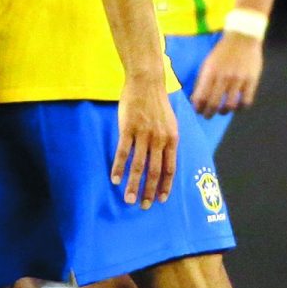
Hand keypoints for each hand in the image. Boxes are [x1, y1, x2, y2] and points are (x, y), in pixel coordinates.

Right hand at [110, 71, 176, 207]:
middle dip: (149, 191)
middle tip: (144, 206)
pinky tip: (114, 179)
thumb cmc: (157, 102)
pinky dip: (118, 167)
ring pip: (138, 166)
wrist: (147, 81)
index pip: (170, 168)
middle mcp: (159, 139)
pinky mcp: (128, 128)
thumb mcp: (170, 122)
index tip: (161, 199)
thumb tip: (166, 159)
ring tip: (128, 199)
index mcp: (172, 139)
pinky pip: (123, 153)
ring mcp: (143, 134)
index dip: (165, 186)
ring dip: (133, 185)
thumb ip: (168, 141)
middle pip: (154, 171)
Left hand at [190, 31, 264, 115]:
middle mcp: (223, 77)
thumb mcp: (208, 63)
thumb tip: (195, 99)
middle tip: (208, 116)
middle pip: (214, 104)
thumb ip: (202, 80)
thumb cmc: (222, 52)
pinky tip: (238, 105)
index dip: (198, 108)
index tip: (198, 111)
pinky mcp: (251, 81)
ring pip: (230, 106)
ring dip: (224, 111)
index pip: (201, 97)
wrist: (242, 38)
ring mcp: (238, 80)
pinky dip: (241, 107)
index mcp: (210, 72)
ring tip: (223, 110)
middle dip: (208, 114)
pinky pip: (246, 102)